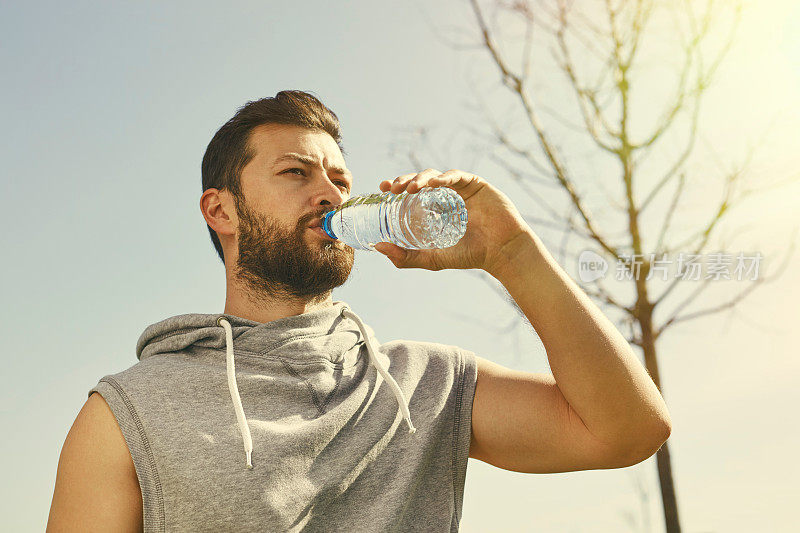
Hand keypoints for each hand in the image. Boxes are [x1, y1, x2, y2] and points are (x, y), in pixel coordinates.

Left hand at [374, 168, 529, 272]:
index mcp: (435, 209)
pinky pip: (456, 175)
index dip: (396, 187)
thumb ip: (406, 256)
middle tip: (392, 188)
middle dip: (404, 180)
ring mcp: (461, 189)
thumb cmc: (470, 255)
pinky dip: (444, 177)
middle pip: (420, 181)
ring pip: (435, 175)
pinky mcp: (476, 184)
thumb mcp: (432, 259)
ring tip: (410, 189)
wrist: (501, 251)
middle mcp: (445, 197)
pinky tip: (435, 183)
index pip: (411, 193)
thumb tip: (378, 247)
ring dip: (420, 178)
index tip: (382, 189)